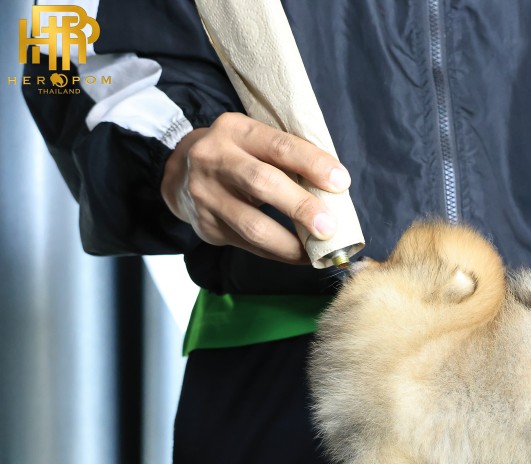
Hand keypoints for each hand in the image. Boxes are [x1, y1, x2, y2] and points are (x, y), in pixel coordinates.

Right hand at [160, 112, 351, 263]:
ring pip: (252, 224)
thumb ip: (287, 158)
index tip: (341, 182)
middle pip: (261, 183)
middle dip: (300, 206)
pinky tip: (300, 256)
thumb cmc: (239, 155)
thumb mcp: (256, 141)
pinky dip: (278, 253)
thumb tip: (334, 191)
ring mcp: (206, 194)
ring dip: (290, 243)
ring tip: (318, 252)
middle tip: (329, 227)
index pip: (279, 146)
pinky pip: (248, 244)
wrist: (180, 172)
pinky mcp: (206, 225)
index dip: (312, 164)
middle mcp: (215, 159)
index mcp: (236, 130)